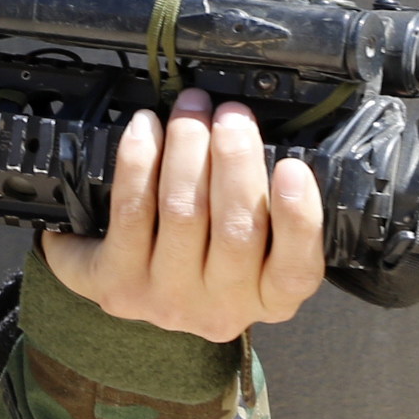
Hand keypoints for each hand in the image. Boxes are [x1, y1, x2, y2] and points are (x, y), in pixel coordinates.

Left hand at [37, 90, 324, 341]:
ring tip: (191, 109)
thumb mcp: (255, 246)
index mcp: (270, 300)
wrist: (134, 285)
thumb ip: (270, 206)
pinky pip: (132, 211)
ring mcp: (168, 299)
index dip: (298, 219)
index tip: (292, 167)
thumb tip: (264, 137)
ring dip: (187, 149)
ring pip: (183, 213)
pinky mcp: (119, 284)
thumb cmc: (208, 251)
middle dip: (234, 158)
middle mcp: (222, 309)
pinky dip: (139, 162)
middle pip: (235, 229)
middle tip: (231, 115)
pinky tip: (146, 129)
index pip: (295, 270)